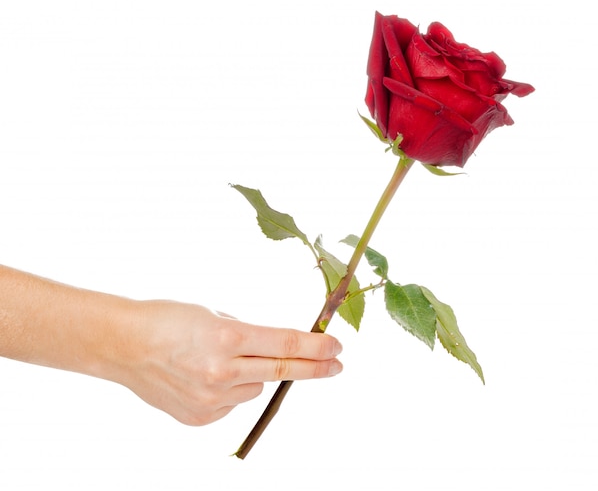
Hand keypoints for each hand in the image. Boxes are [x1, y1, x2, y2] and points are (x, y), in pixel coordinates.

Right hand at [111, 300, 342, 425]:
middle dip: (314, 367)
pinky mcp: (201, 417)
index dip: (316, 346)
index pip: (285, 343)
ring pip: (255, 388)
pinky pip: (232, 403)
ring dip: (253, 374)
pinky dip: (229, 389)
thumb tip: (278, 347)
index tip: (337, 347)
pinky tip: (204, 377)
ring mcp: (211, 399)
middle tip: (336, 364)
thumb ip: (248, 334)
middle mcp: (222, 371)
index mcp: (227, 338)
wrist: (124, 346)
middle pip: (282, 370)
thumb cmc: (168, 319)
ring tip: (219, 360)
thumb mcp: (214, 315)